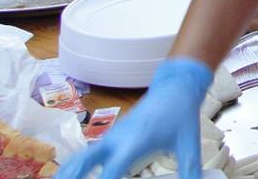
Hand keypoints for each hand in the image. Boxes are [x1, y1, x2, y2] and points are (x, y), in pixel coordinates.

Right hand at [55, 57, 211, 178]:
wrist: (175, 88)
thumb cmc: (181, 115)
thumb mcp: (189, 144)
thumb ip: (190, 170)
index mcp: (135, 141)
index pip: (111, 171)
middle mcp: (117, 139)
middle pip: (84, 162)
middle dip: (72, 177)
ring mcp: (112, 137)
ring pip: (81, 157)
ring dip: (68, 173)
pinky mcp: (112, 137)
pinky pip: (88, 154)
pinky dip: (75, 167)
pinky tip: (69, 178)